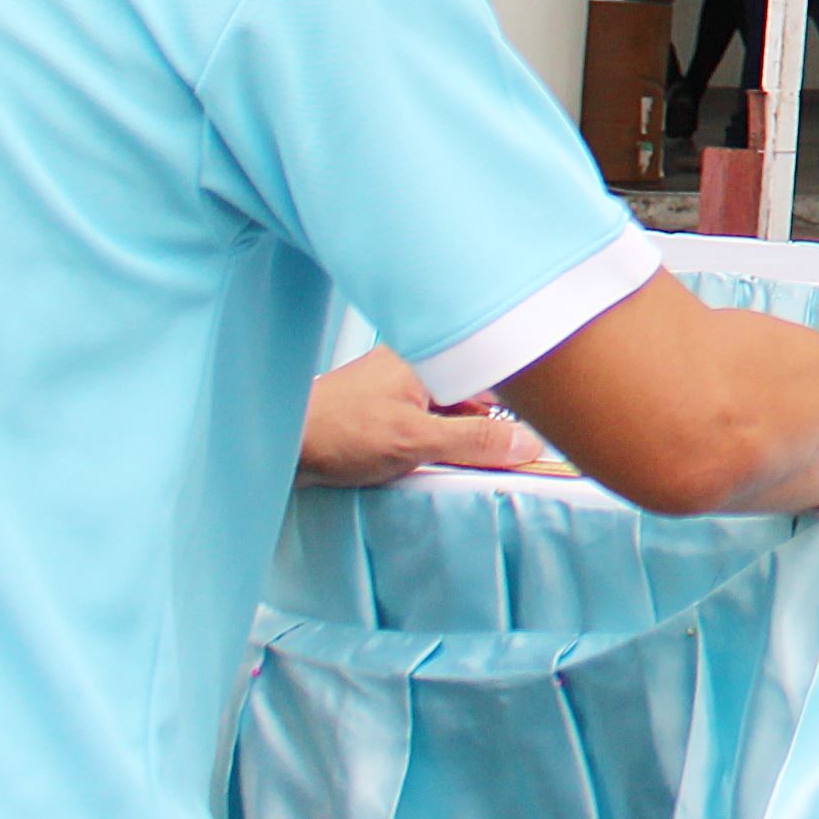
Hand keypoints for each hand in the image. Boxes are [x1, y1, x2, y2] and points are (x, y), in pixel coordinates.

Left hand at [298, 347, 548, 485]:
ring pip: (453, 409)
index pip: (493, 366)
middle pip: (476, 390)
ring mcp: (400, 387)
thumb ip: (475, 441)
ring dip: (463, 437)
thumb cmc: (333, 432)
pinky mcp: (386, 412)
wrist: (275, 448)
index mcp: (427, 354)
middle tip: (506, 452)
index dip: (521, 396)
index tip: (542, 425)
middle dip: (490, 423)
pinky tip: (436, 464)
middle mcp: (416, 363)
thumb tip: (525, 444)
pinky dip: (440, 443)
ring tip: (466, 462)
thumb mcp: (416, 441)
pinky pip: (431, 423)